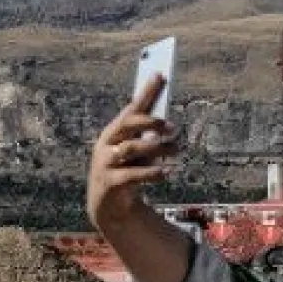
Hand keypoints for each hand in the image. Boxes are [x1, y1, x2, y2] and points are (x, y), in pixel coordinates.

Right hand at [87, 75, 178, 230]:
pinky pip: (132, 175)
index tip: (162, 75)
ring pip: (131, 148)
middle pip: (127, 124)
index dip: (146, 91)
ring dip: (157, 148)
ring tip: (177, 150)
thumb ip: (149, 136)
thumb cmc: (127, 170)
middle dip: (152, 122)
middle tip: (174, 128)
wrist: (108, 206)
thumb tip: (170, 122)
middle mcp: (107, 143)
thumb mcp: (138, 152)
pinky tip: (168, 172)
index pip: (132, 107)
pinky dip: (152, 173)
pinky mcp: (110, 183)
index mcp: (114, 131)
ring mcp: (105, 163)